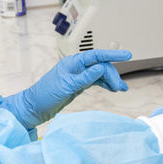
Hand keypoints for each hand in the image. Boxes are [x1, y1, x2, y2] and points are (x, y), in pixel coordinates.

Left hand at [0, 49, 131, 128]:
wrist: (35, 108)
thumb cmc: (46, 95)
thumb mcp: (66, 87)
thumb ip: (84, 78)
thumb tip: (100, 68)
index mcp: (73, 63)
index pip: (96, 56)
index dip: (112, 55)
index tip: (127, 56)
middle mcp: (77, 66)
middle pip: (101, 66)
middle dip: (113, 75)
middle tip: (120, 87)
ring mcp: (78, 75)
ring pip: (100, 73)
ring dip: (111, 80)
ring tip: (121, 89)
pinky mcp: (79, 84)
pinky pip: (96, 81)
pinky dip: (105, 84)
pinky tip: (112, 89)